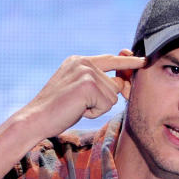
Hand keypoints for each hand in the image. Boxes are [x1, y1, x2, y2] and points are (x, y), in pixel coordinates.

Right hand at [17, 52, 145, 138]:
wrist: (36, 119)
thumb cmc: (56, 110)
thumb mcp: (78, 91)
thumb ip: (97, 83)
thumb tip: (123, 84)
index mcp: (79, 61)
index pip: (110, 60)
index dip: (127, 62)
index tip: (143, 60)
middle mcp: (83, 62)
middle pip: (114, 84)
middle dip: (104, 100)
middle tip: (79, 105)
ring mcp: (86, 72)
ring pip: (112, 96)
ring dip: (97, 108)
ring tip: (76, 108)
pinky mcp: (88, 84)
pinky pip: (107, 104)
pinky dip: (94, 113)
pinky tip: (77, 110)